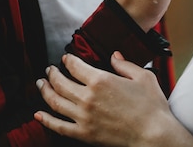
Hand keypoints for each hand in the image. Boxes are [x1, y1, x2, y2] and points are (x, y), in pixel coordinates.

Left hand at [35, 52, 192, 146]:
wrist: (154, 136)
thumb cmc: (152, 107)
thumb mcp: (143, 77)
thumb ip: (125, 64)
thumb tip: (114, 55)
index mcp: (101, 80)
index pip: (74, 66)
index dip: (67, 60)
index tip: (66, 58)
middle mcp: (88, 97)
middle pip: (60, 82)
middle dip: (52, 73)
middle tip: (49, 70)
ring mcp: (84, 117)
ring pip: (55, 101)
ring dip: (44, 91)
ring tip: (40, 84)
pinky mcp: (84, 133)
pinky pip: (59, 126)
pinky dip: (46, 119)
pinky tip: (38, 114)